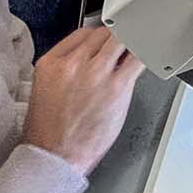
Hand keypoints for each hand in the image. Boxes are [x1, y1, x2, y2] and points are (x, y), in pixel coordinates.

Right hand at [23, 27, 145, 175]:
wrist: (54, 158)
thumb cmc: (49, 132)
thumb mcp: (46, 89)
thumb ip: (67, 69)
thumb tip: (91, 57)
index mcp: (52, 63)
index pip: (83, 33)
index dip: (98, 38)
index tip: (104, 43)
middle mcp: (74, 64)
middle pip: (104, 34)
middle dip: (114, 40)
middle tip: (121, 49)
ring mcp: (96, 73)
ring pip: (121, 41)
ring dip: (130, 45)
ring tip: (135, 51)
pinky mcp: (117, 86)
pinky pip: (138, 59)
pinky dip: (144, 55)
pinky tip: (147, 57)